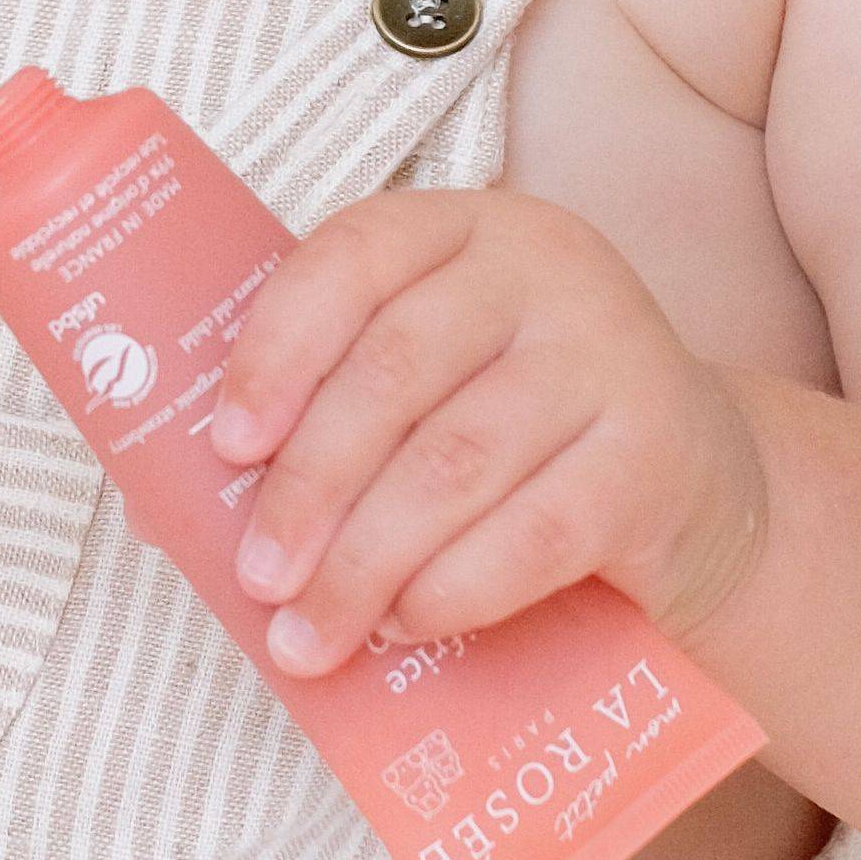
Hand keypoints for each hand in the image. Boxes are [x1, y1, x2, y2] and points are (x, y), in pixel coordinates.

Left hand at [205, 189, 765, 672]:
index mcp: (463, 226)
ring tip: (309, 633)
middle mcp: (544, 267)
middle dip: (308, 487)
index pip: (351, 259)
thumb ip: (326, 405)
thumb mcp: (435, 377)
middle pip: (394, 372)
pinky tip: (403, 625)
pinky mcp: (654, 456)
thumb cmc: (518, 429)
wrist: (694, 481)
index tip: (226, 446)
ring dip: (364, 562)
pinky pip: (534, 534)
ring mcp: (610, 354)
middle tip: (259, 579)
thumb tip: (166, 502)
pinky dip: (452, 590)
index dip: (277, 350)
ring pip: (455, 462)